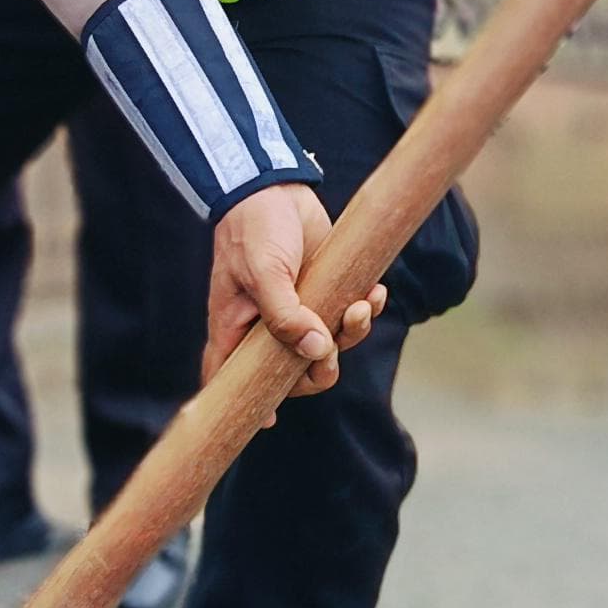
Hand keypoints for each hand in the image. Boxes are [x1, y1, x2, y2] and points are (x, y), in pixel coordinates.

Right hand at [206, 183, 387, 399]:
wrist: (276, 186)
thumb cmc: (254, 229)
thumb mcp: (264, 272)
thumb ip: (285, 316)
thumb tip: (316, 352)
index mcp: (237, 329)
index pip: (233, 379)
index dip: (250, 404)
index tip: (269, 421)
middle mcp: (266, 327)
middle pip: (294, 375)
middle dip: (320, 370)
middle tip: (332, 344)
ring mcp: (299, 311)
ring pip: (329, 348)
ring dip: (351, 335)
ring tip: (361, 307)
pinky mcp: (326, 292)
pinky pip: (349, 317)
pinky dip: (366, 310)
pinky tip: (374, 293)